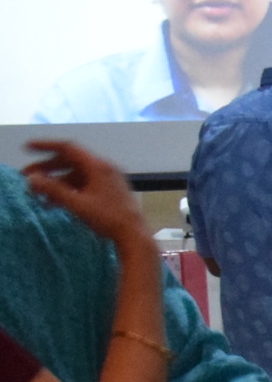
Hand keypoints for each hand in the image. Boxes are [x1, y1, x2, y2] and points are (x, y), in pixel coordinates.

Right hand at [20, 140, 149, 250]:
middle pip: (70, 162)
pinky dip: (69, 190)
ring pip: (76, 175)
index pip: (68, 148)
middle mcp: (105, 169)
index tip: (28, 148)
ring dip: (56, 182)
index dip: (46, 146)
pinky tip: (55, 203)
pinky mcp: (110, 192)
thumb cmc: (108, 219)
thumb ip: (54, 190)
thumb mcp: (77, 204)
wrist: (134, 236)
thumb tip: (32, 179)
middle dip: (47, 168)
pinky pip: (85, 185)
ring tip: (39, 195)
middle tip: (28, 176)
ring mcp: (109, 180)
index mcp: (99, 166)